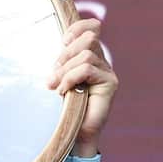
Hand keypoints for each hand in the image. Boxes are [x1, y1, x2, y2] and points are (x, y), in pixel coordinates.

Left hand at [46, 19, 117, 153]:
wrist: (74, 134)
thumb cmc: (63, 108)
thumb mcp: (58, 78)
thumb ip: (60, 61)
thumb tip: (56, 44)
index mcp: (89, 56)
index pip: (91, 27)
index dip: (77, 28)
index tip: (62, 42)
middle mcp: (101, 61)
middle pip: (88, 38)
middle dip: (66, 53)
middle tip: (53, 74)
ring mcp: (107, 71)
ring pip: (85, 55)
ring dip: (65, 70)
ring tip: (55, 86)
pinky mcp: (110, 83)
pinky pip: (87, 69)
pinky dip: (70, 78)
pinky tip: (64, 92)